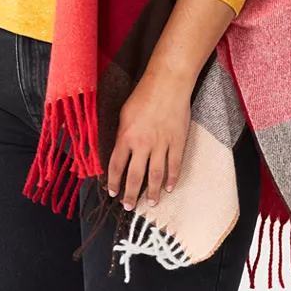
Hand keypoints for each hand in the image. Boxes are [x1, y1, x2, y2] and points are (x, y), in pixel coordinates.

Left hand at [106, 68, 192, 211]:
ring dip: (152, 192)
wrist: (168, 84)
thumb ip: (122, 133)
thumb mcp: (124, 113)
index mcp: (126, 136)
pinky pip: (174, 165)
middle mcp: (142, 144)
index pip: (116, 166)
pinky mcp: (177, 142)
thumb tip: (120, 149)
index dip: (114, 182)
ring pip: (155, 175)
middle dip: (131, 194)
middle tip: (129, 206)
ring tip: (150, 203)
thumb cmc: (144, 94)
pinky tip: (169, 188)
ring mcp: (161, 145)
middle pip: (135, 176)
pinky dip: (172, 178)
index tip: (113, 192)